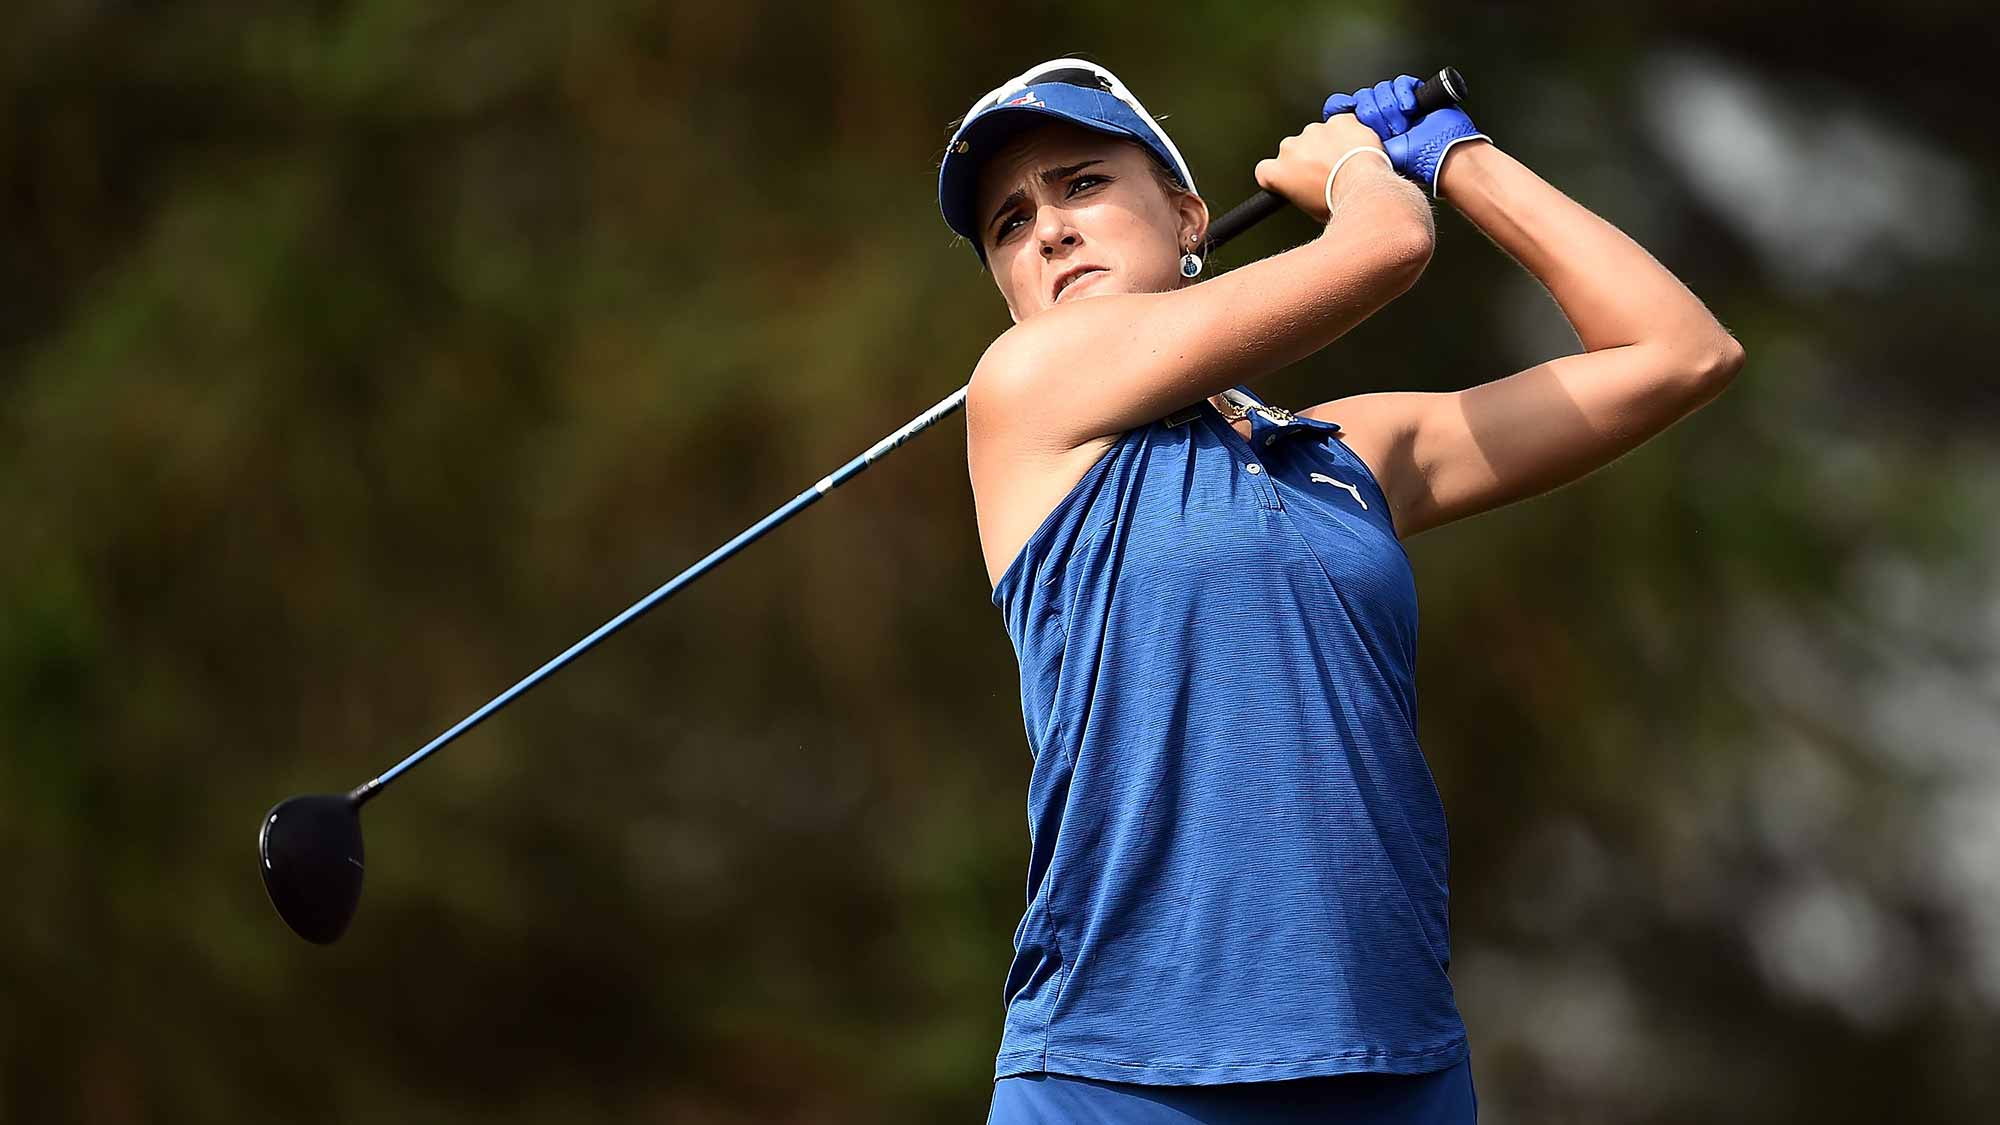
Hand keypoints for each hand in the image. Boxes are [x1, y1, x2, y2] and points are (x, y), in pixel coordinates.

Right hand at [1253, 114, 1390, 222]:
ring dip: (1329, 144)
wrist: (1362, 189)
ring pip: (1318, 135)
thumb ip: (1301, 191)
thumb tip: (1311, 190)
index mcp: (1277, 172)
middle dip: (1308, 157)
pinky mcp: (1338, 121)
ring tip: (1347, 163)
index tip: (1293, 178)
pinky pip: (1342, 123)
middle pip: (1294, 149)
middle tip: (1328, 172)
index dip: (1281, 174)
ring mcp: (1314, 131)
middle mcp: (1290, 148)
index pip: (1266, 170)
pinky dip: (1349, 133)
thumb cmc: (1337, 202)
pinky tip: (1357, 149)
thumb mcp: (1309, 209)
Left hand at [1325, 75, 1488, 194]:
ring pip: (1382, 90)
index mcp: (1365, 131)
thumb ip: (1351, 147)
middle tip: (1387, 130)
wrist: (1441, 157)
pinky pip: (1401, 83)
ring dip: (1391, 106)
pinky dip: (1404, 93)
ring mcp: (1398, 104)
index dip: (1341, 105)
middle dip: (1374, 113)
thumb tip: (1327, 137)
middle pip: (1363, 98)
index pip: (1344, 109)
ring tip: (1403, 125)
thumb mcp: (1372, 157)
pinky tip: (1410, 109)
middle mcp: (1380, 116)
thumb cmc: (1408, 164)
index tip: (1342, 107)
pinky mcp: (1416, 93)